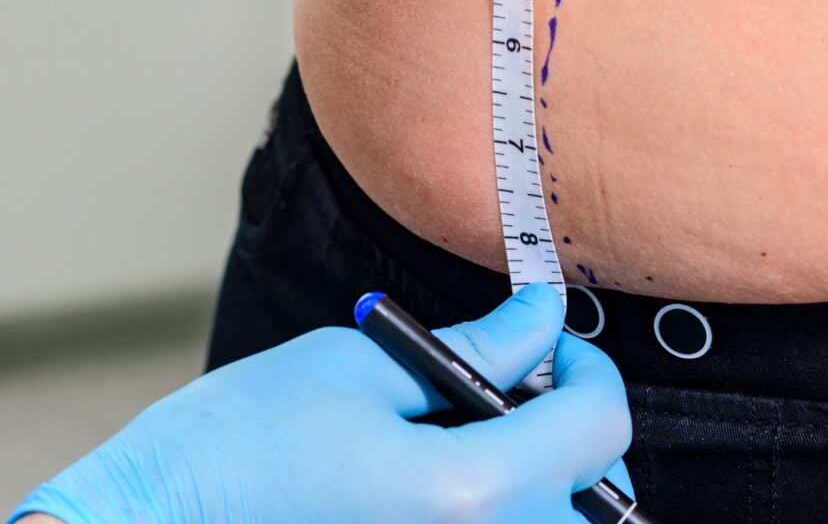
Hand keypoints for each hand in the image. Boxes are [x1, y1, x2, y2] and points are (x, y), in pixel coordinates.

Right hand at [10, 284, 632, 523]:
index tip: (555, 347)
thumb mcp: (357, 366)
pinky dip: (485, 514)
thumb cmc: (230, 451)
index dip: (588, 370)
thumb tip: (542, 322)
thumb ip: (471, 351)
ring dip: (529, 486)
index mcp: (470, 492)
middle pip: (586, 497)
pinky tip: (425, 488)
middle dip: (563, 434)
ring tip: (460, 444)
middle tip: (509, 391)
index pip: (597, 427)